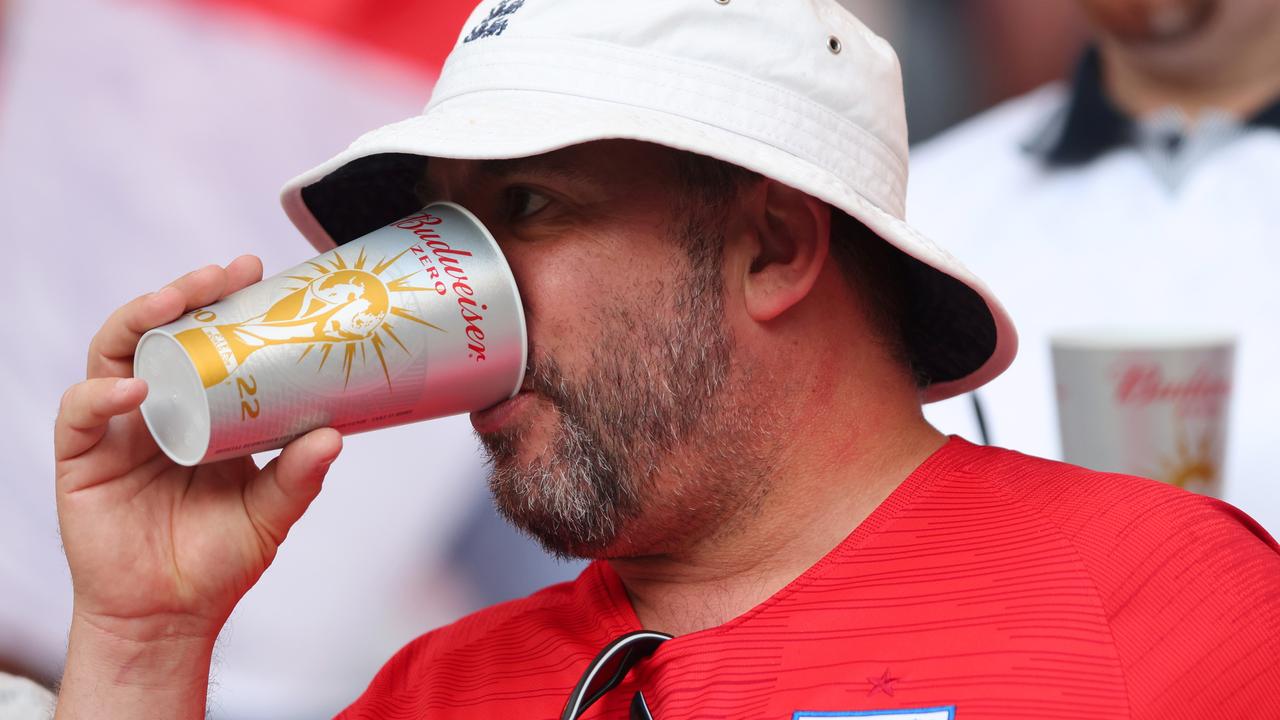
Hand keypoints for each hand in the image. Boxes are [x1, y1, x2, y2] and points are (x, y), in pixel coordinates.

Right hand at [53, 257, 342, 717]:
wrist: (168, 616)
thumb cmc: (218, 559)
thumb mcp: (270, 513)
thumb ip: (298, 476)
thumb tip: (335, 436)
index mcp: (200, 408)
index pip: (205, 339)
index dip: (225, 302)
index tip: (259, 272)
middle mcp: (156, 406)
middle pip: (159, 331)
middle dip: (187, 292)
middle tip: (225, 273)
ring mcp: (116, 429)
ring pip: (114, 353)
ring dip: (142, 318)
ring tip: (178, 300)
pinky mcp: (82, 459)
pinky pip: (81, 412)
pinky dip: (102, 393)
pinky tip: (136, 388)